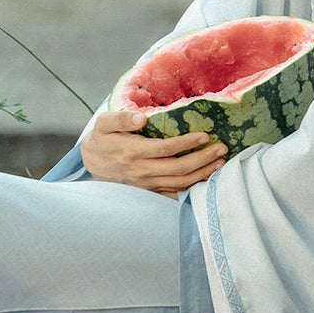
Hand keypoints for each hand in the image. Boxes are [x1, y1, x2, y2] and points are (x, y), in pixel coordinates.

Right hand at [81, 110, 226, 196]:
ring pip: (179, 183)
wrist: (91, 162)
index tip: (205, 135)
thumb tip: (141, 118)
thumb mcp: (104, 124)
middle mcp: (141, 171)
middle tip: (222, 149)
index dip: (186, 143)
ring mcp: (146, 183)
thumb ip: (121, 119)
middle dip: (203, 159)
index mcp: (133, 152)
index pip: (165, 149)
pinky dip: (191, 189)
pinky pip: (173, 194)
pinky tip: (207, 180)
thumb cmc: (102, 138)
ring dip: (202, 174)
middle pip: (178, 169)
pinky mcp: (148, 190)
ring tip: (220, 163)